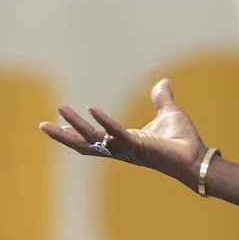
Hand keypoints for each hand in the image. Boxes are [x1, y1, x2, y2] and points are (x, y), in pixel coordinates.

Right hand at [42, 79, 205, 181]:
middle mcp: (121, 148)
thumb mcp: (168, 113)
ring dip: (76, 125)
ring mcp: (127, 149)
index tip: (56, 122)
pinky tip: (91, 109)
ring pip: (94, 139)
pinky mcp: (138, 147)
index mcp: (124, 141)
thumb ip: (161, 98)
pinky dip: (104, 122)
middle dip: (63, 136)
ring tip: (59, 110)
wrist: (196, 157)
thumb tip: (163, 82)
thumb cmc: (183, 141)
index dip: (74, 131)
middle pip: (85, 144)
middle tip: (42, 126)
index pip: (93, 138)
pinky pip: (116, 134)